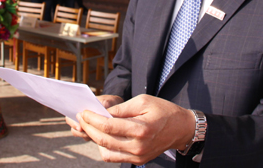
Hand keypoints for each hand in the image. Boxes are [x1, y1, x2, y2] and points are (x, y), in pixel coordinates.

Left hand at [76, 94, 194, 164]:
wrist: (181, 128)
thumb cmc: (163, 110)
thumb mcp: (143, 101)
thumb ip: (121, 108)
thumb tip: (102, 113)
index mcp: (141, 129)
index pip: (109, 126)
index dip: (93, 119)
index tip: (83, 111)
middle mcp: (139, 146)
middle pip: (104, 140)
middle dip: (89, 127)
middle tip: (81, 117)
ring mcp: (138, 156)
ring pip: (106, 151)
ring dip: (94, 139)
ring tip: (90, 126)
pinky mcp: (138, 160)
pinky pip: (114, 157)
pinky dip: (104, 147)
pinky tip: (101, 136)